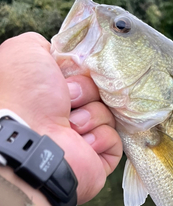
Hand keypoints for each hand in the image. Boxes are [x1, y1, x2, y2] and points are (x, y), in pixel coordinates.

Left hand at [0, 32, 122, 203]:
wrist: (33, 139)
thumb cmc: (25, 96)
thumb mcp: (25, 53)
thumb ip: (41, 46)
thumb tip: (59, 57)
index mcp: (49, 94)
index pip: (82, 76)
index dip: (80, 72)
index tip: (71, 73)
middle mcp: (64, 117)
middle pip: (98, 94)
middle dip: (86, 93)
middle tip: (68, 99)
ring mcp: (81, 140)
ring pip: (108, 115)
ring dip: (92, 115)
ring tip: (71, 125)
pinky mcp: (97, 159)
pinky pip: (115, 140)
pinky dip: (102, 137)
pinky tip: (83, 142)